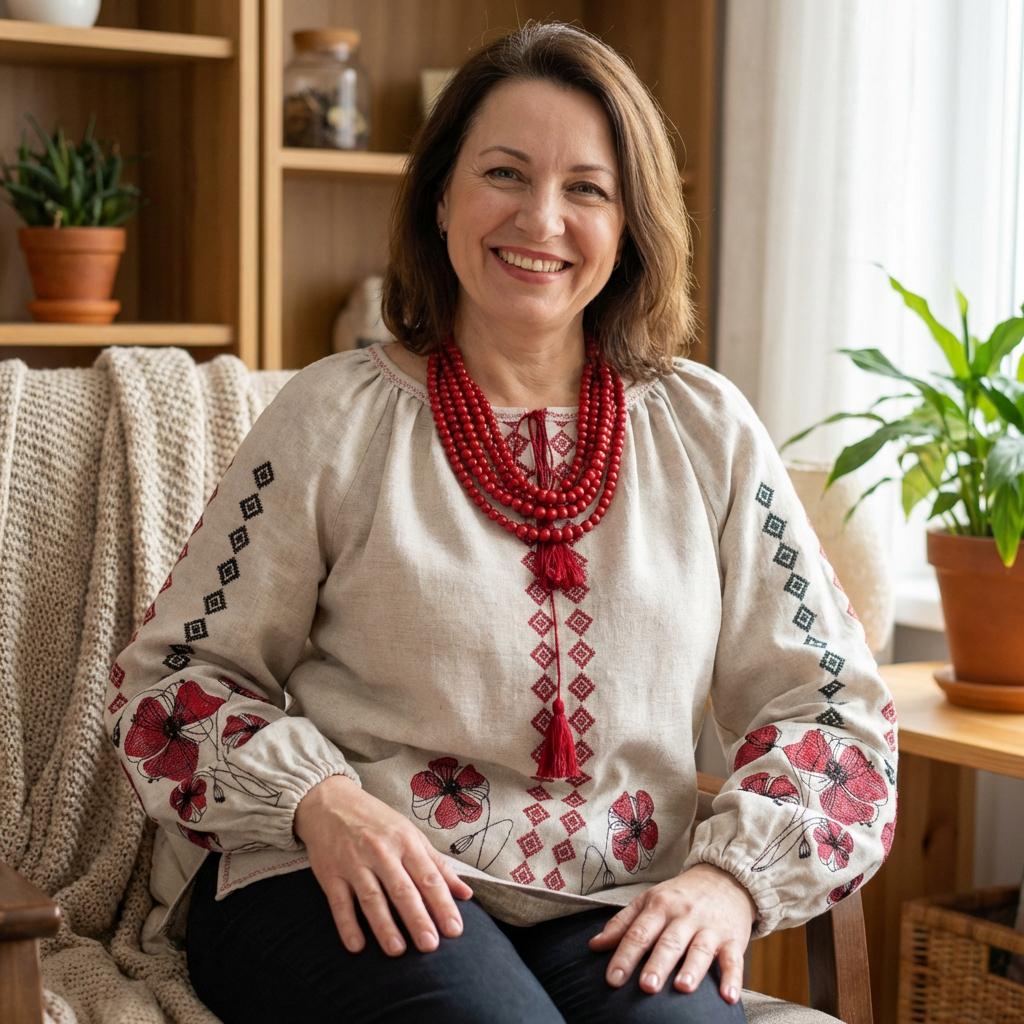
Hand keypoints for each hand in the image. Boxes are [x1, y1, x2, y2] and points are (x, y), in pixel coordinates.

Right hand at [293, 774, 473, 956]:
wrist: (330, 802)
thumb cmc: (377, 821)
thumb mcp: (411, 834)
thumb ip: (437, 865)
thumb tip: (466, 893)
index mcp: (406, 842)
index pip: (429, 877)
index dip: (443, 904)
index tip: (454, 930)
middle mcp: (381, 851)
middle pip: (402, 889)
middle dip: (417, 918)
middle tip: (430, 945)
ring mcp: (354, 863)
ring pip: (372, 898)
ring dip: (384, 925)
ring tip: (397, 950)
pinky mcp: (330, 874)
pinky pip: (339, 903)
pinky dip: (347, 925)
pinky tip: (357, 946)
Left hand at [587, 863, 754, 1002]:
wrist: (724, 877)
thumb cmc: (679, 895)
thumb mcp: (648, 901)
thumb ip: (622, 924)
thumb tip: (593, 946)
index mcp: (659, 906)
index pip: (639, 933)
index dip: (625, 956)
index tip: (612, 978)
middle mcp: (684, 916)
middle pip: (669, 942)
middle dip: (657, 964)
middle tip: (646, 987)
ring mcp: (710, 927)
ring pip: (700, 949)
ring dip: (692, 969)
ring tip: (682, 987)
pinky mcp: (733, 939)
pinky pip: (734, 960)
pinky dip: (733, 978)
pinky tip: (728, 997)